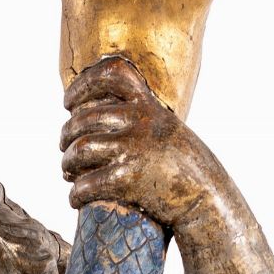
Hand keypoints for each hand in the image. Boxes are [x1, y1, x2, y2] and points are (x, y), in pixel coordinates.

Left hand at [60, 55, 216, 221]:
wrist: (207, 199)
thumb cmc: (185, 169)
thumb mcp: (167, 131)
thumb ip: (140, 119)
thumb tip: (97, 118)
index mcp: (149, 105)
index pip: (111, 74)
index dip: (83, 84)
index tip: (69, 102)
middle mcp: (140, 121)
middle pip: (84, 118)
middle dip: (67, 135)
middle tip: (65, 148)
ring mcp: (132, 148)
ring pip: (79, 149)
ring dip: (67, 163)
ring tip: (68, 172)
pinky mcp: (126, 179)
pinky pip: (85, 183)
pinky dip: (75, 193)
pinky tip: (76, 199)